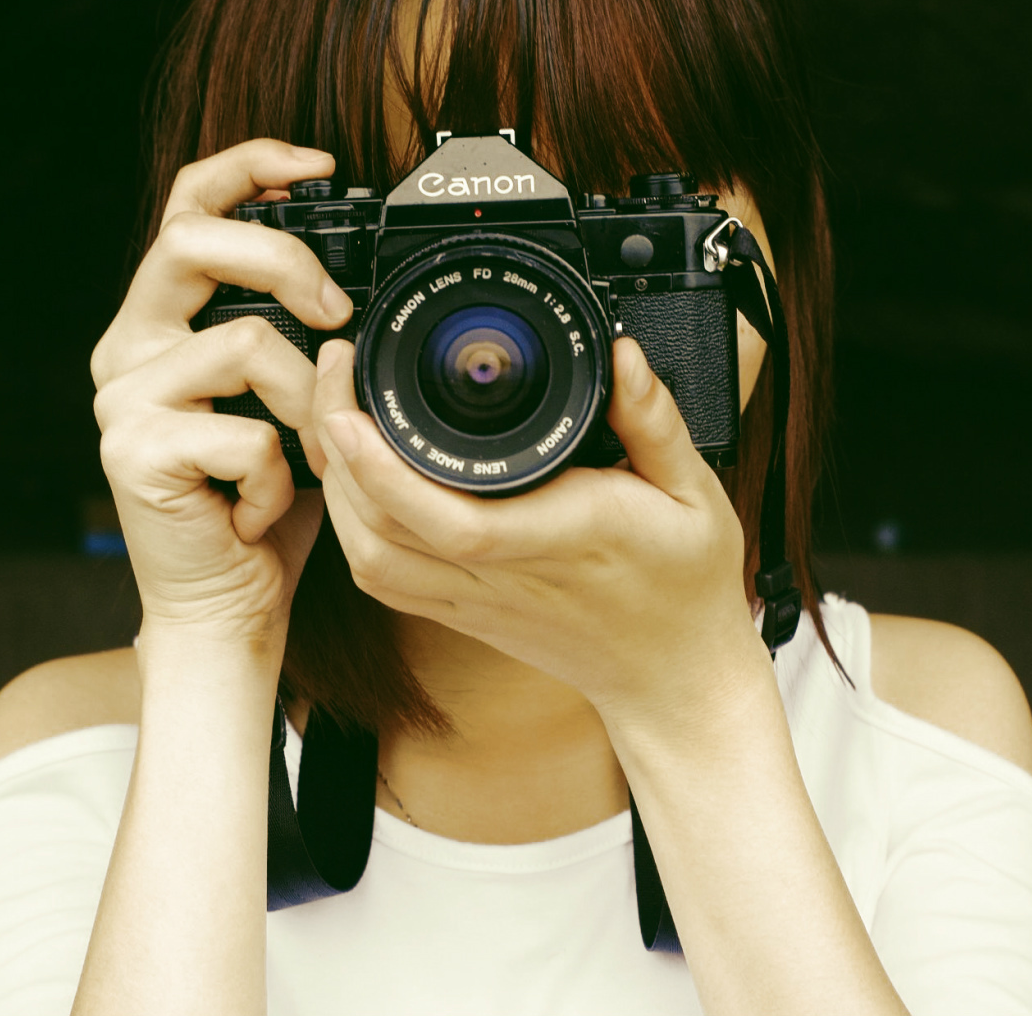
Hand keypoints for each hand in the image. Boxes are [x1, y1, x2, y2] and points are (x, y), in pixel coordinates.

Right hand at [90, 139, 350, 653]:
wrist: (225, 606)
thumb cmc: (263, 507)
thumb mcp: (291, 408)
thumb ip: (300, 342)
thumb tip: (350, 293)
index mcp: (162, 324)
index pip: (187, 207)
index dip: (246, 168)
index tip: (316, 167)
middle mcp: (128, 348)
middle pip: (193, 239)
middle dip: (284, 260)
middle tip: (338, 314)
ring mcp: (122, 397)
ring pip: (246, 343)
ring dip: (305, 407)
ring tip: (302, 461)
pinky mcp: (132, 450)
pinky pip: (247, 432)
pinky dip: (281, 479)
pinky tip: (262, 512)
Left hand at [309, 333, 765, 721]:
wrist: (672, 676)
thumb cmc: (686, 586)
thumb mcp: (696, 492)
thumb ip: (655, 420)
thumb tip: (622, 355)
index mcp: (563, 538)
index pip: (455, 518)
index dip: (385, 468)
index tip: (354, 403)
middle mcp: (507, 576)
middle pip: (385, 532)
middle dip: (339, 450)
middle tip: (336, 371)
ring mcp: (476, 602)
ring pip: (370, 560)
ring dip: (338, 490)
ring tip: (335, 414)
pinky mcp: (461, 614)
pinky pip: (384, 581)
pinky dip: (353, 531)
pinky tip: (354, 482)